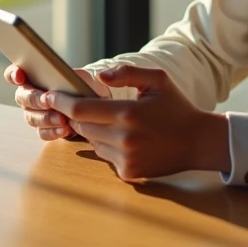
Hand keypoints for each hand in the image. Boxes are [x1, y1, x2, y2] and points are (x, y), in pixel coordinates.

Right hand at [5, 64, 106, 140]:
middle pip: (22, 97)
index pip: (17, 72)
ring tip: (62, 119)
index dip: (14, 73)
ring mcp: (40, 112)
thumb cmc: (101, 85)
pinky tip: (66, 131)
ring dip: (44, 118)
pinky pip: (42, 133)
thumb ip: (114, 72)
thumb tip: (104, 77)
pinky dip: (52, 132)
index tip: (21, 75)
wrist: (103, 107)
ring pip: (31, 116)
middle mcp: (36, 93)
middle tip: (47, 100)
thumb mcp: (111, 74)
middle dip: (34, 98)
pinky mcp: (48, 128)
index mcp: (40, 74)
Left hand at [45, 66, 230, 179]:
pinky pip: (105, 157)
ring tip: (114, 121)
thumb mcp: (157, 80)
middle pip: (81, 127)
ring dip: (94, 131)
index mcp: (128, 113)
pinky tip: (126, 139)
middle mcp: (123, 139)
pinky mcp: (128, 173)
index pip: (80, 110)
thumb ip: (127, 73)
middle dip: (77, 116)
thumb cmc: (176, 107)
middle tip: (83, 105)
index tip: (48, 95)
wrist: (198, 142)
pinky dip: (107, 146)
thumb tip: (99, 74)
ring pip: (92, 142)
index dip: (61, 102)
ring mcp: (125, 158)